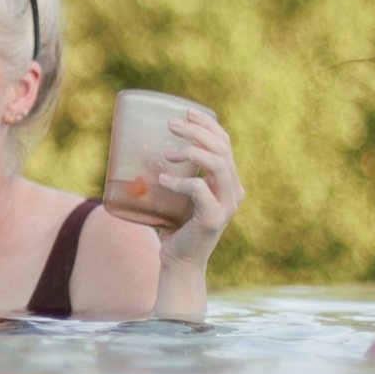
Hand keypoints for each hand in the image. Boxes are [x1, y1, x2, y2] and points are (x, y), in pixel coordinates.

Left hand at [157, 109, 243, 269]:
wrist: (179, 262)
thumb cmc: (173, 226)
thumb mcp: (176, 193)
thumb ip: (171, 172)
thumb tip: (141, 147)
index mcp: (228, 182)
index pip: (225, 143)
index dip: (208, 124)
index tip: (187, 111)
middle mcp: (233, 191)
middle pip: (222, 148)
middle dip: (197, 131)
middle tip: (171, 123)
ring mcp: (226, 205)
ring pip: (217, 164)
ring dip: (191, 151)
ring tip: (166, 152)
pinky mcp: (213, 219)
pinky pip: (200, 190)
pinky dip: (180, 181)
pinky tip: (162, 180)